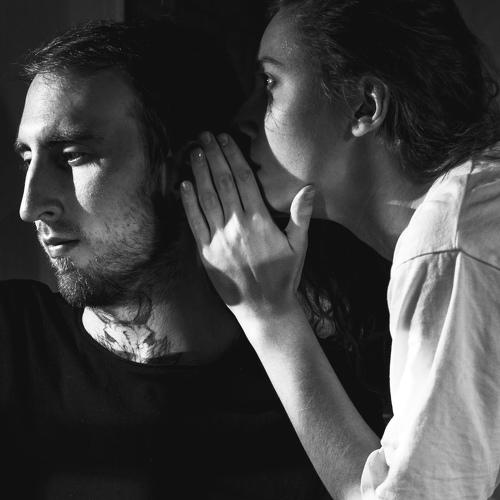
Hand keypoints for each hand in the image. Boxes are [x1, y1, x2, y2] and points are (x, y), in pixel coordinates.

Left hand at [180, 131, 314, 320]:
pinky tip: (183, 185)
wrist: (264, 309)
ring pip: (206, 199)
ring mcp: (219, 240)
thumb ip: (300, 216)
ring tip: (195, 152)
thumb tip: (309, 187)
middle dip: (213, 156)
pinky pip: (194, 223)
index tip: (226, 138)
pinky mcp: (206, 254)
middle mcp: (237, 226)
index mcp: (259, 221)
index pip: (243, 180)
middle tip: (205, 135)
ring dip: (199, 173)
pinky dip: (188, 203)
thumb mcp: (299, 247)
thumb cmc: (284, 277)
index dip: (233, 156)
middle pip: (222, 183)